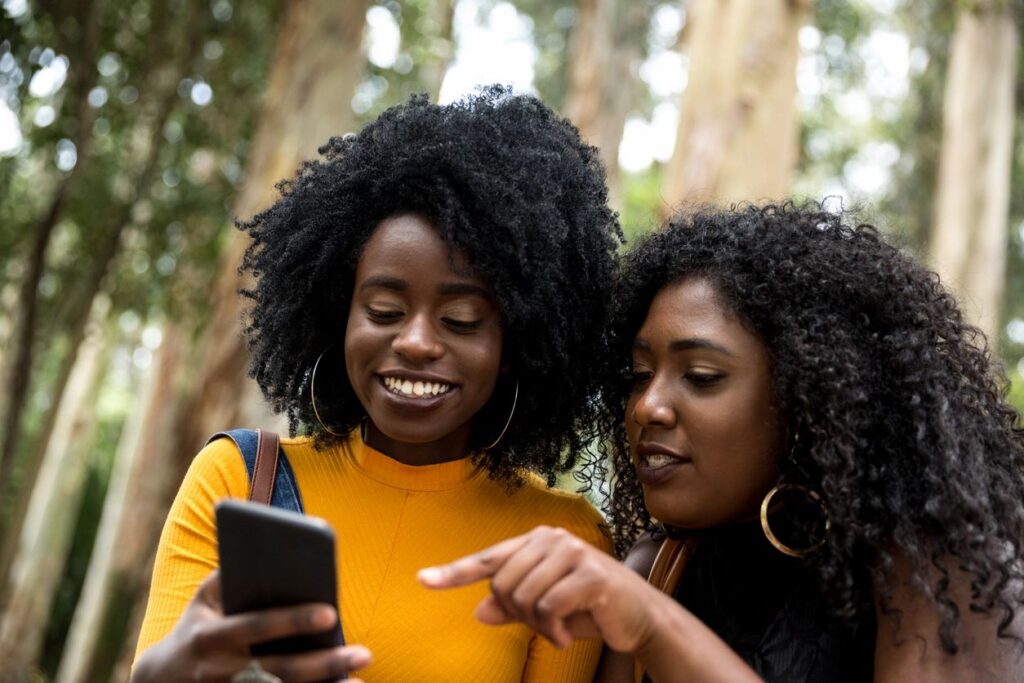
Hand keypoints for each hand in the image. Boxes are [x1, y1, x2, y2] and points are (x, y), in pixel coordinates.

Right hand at [131, 570, 370, 682]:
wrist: (161, 681)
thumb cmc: (197, 626)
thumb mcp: (204, 599)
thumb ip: (232, 575)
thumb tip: (274, 552)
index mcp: (212, 636)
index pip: (258, 626)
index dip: (293, 620)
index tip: (330, 611)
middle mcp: (220, 671)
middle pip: (279, 669)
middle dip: (323, 663)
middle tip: (363, 654)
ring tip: (359, 680)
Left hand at [418, 525, 668, 652]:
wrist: (640, 616)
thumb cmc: (589, 608)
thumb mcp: (545, 610)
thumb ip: (512, 607)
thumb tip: (480, 611)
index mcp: (536, 541)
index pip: (488, 558)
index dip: (453, 572)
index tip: (422, 580)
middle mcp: (552, 539)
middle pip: (503, 584)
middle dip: (517, 615)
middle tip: (543, 627)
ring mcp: (572, 552)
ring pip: (523, 597)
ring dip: (537, 626)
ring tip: (557, 631)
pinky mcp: (590, 573)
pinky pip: (549, 607)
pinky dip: (553, 631)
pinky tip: (567, 636)